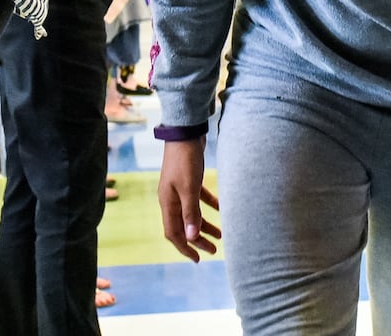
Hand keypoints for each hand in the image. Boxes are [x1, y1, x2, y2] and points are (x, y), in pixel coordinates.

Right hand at [157, 139, 221, 261]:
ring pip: (193, 213)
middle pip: (184, 226)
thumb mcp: (189, 187)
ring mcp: (180, 188)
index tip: (199, 259)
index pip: (174, 233)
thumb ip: (191, 212)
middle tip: (214, 251)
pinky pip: (199, 198)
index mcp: (167, 203)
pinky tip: (223, 208)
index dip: (185, 248)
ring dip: (205, 225)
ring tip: (222, 235)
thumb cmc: (185, 159)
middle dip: (198, 240)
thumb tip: (191, 237)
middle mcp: (171, 198)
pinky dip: (210, 205)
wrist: (185, 132)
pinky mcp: (189, 179)